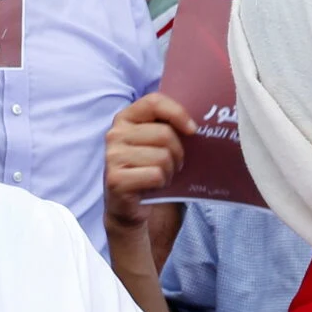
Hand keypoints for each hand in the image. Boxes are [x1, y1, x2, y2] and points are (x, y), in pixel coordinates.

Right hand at [104, 93, 192, 233]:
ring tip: (163, 177)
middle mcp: (115, 134)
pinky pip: (155, 175)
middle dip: (178, 153)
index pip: (154, 102)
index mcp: (126, 119)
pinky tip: (155, 187)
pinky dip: (162, 183)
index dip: (177, 113)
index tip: (192, 129)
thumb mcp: (160, 144)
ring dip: (170, 171)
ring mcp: (112, 157)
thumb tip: (198, 123)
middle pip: (163, 133)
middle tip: (175, 165)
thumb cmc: (152, 171)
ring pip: (161, 156)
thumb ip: (170, 127)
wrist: (135, 210)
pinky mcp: (115, 179)